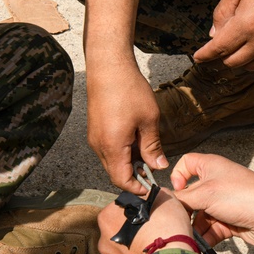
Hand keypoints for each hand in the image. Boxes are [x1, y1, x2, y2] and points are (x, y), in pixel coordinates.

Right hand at [86, 61, 166, 194]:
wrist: (108, 66)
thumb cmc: (129, 90)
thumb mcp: (149, 120)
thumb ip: (152, 147)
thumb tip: (158, 166)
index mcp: (112, 146)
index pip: (121, 180)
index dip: (137, 188)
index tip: (151, 187)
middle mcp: (98, 146)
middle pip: (114, 173)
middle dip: (133, 176)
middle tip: (152, 171)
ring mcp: (94, 137)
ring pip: (111, 161)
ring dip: (128, 163)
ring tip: (146, 152)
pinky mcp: (94, 129)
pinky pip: (107, 149)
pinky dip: (121, 152)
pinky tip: (135, 140)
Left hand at [96, 188, 192, 253]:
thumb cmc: (165, 227)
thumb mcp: (163, 198)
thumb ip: (153, 194)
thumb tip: (152, 195)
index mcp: (107, 216)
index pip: (121, 207)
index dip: (137, 208)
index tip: (148, 212)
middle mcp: (104, 238)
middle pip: (119, 228)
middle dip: (133, 228)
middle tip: (152, 228)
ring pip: (123, 247)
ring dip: (134, 245)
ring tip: (153, 244)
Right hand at [171, 153, 253, 247]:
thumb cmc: (242, 196)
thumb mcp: (205, 194)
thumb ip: (182, 198)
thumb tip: (163, 200)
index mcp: (209, 167)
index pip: (186, 164)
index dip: (177, 176)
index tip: (177, 191)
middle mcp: (214, 184)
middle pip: (189, 196)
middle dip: (184, 210)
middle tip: (177, 221)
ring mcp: (221, 204)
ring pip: (198, 217)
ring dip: (193, 228)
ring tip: (189, 237)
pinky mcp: (228, 222)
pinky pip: (210, 231)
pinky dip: (205, 238)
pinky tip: (201, 245)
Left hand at [193, 0, 253, 69]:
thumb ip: (223, 11)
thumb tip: (214, 33)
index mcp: (246, 25)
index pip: (218, 48)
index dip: (205, 54)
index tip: (197, 57)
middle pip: (232, 62)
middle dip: (221, 56)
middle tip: (220, 46)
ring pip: (249, 66)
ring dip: (239, 60)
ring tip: (238, 45)